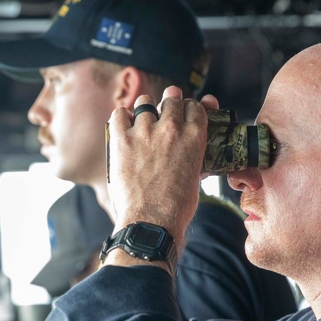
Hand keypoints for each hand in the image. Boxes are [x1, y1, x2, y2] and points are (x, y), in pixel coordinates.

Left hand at [106, 87, 218, 242]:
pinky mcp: (122, 140)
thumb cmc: (176, 206)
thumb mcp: (196, 178)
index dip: (187, 108)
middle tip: (163, 114)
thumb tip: (201, 156)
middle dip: (168, 104)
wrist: (152, 221)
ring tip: (142, 122)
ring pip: (145, 103)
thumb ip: (196, 159)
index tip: (182, 114)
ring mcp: (145, 132)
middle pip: (171, 99)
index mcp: (195, 136)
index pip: (194, 105)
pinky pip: (119, 114)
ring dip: (145, 110)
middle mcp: (171, 128)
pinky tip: (124, 127)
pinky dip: (121, 117)